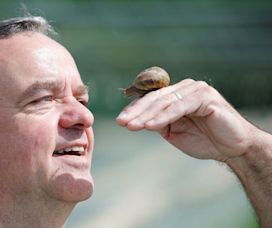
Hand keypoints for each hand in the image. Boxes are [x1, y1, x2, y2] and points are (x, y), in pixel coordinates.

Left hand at [116, 79, 256, 161]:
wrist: (233, 149)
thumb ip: (159, 123)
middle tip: (121, 122)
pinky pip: (179, 107)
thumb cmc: (204, 140)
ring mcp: (196, 90)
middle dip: (136, 112)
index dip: (135, 110)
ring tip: (132, 126)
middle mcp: (186, 88)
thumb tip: (137, 120)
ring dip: (146, 115)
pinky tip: (150, 126)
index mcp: (177, 94)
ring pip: (165, 102)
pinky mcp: (205, 97)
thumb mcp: (174, 132)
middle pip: (155, 99)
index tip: (120, 121)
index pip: (151, 100)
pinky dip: (163, 117)